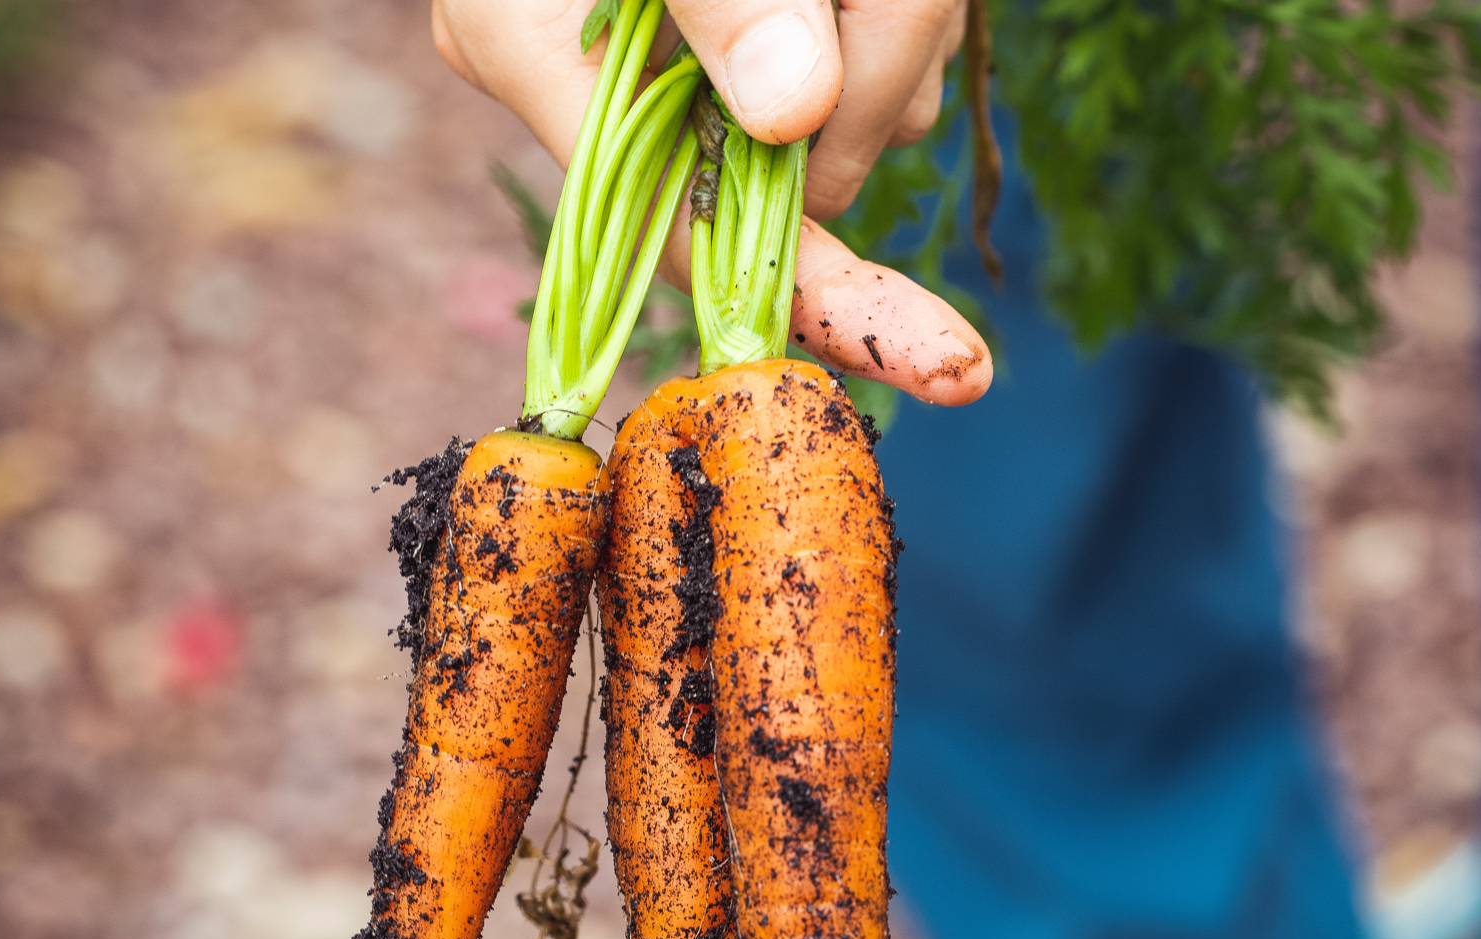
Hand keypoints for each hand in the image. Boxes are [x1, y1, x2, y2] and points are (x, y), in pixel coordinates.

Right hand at [434, 0, 989, 405]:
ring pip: (856, 110)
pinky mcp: (753, 29)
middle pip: (797, 169)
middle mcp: (600, 79)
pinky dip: (900, 10)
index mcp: (531, 50)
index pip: (690, 236)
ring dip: (904, 23)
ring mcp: (680, 57)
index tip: (948, 362)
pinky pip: (868, 58)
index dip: (823, 300)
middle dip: (885, 78)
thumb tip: (795, 114)